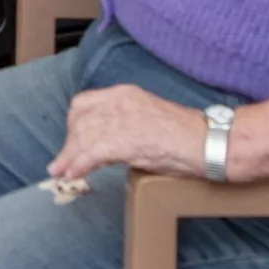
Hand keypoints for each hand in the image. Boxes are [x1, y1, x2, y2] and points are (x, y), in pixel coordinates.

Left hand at [48, 84, 205, 184]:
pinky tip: (74, 175)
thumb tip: (107, 142)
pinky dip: (79, 165)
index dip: (73, 124)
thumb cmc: (186, 135)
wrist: (208, 142)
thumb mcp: (149, 117)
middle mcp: (119, 102)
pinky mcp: (126, 140)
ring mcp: (122, 120)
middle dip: (68, 144)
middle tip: (61, 163)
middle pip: (79, 121)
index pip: (84, 103)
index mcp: (125, 93)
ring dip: (68, 158)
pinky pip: (92, 153)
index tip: (71, 140)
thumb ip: (126, 122)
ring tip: (61, 173)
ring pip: (82, 138)